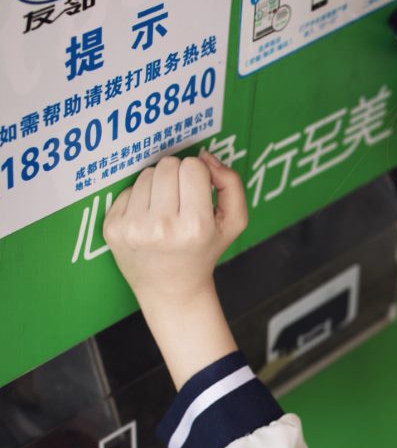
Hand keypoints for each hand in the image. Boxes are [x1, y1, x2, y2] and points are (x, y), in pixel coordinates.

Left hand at [102, 150, 247, 312]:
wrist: (171, 290)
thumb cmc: (203, 252)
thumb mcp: (233, 223)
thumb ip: (231, 184)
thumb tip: (205, 156)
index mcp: (195, 226)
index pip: (193, 166)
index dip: (199, 176)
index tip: (199, 195)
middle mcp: (162, 227)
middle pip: (168, 166)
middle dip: (177, 178)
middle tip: (181, 204)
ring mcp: (133, 228)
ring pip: (146, 174)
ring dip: (157, 187)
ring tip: (164, 213)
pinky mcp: (112, 228)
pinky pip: (127, 189)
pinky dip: (138, 200)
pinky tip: (146, 222)